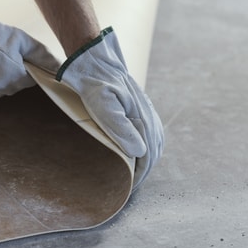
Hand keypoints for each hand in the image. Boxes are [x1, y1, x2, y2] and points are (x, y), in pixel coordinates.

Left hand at [53, 28, 163, 187]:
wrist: (93, 57)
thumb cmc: (92, 81)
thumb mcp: (101, 104)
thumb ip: (119, 127)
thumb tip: (139, 152)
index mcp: (140, 119)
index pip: (146, 156)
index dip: (138, 176)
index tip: (127, 191)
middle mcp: (147, 116)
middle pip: (153, 152)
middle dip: (143, 172)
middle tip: (128, 189)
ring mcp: (146, 110)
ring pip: (155, 143)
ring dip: (147, 161)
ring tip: (134, 176)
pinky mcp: (140, 106)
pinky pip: (152, 132)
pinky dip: (149, 147)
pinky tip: (139, 153)